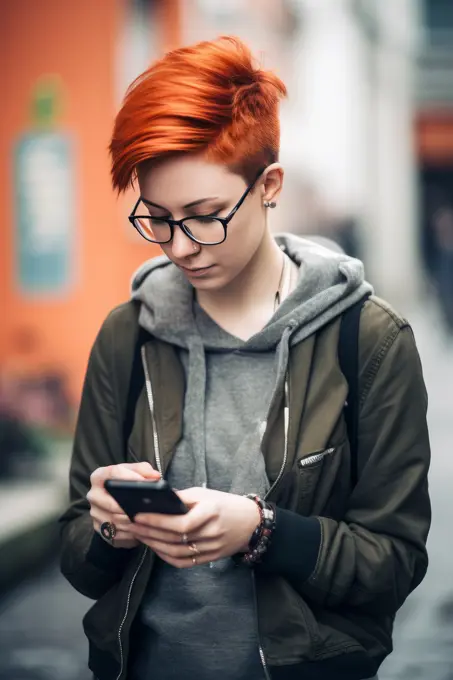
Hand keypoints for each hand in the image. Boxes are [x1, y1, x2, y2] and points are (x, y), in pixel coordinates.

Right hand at [87, 462, 160, 548]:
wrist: (116, 502)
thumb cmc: (126, 484)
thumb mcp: (134, 472)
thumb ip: (144, 470)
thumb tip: (155, 476)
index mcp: (99, 476)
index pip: (112, 473)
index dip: (129, 477)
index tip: (144, 483)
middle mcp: (93, 494)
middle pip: (111, 503)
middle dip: (128, 507)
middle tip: (145, 509)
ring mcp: (94, 513)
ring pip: (113, 520)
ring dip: (131, 522)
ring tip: (146, 520)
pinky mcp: (99, 528)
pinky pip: (115, 533)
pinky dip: (129, 533)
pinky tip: (140, 530)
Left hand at [129, 487, 260, 567]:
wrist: (251, 523)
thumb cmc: (225, 504)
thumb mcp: (205, 494)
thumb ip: (181, 498)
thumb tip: (156, 499)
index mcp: (211, 512)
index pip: (181, 523)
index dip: (158, 521)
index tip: (138, 516)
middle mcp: (212, 533)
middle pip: (175, 538)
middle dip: (150, 532)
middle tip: (131, 526)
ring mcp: (212, 548)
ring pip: (177, 552)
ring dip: (155, 545)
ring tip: (140, 536)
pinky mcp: (210, 558)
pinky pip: (184, 562)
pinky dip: (167, 557)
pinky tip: (155, 548)